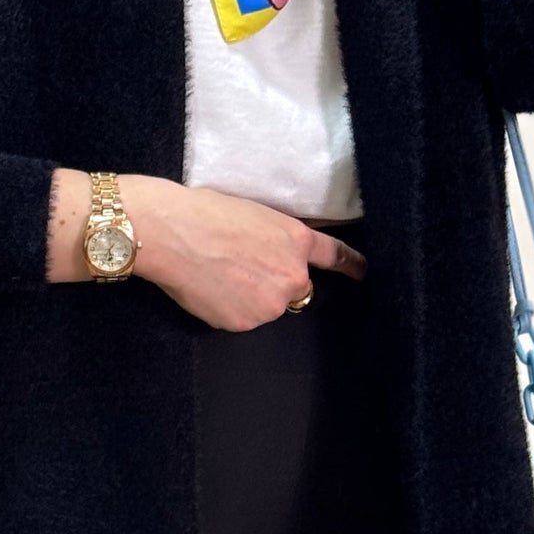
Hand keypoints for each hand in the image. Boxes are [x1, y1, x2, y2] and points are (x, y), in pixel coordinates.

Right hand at [51, 171, 364, 327]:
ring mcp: (270, 304)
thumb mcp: (254, 214)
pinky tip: (207, 287)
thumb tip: (271, 258)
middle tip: (239, 265)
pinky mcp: (243, 322)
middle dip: (274, 281)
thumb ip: (275, 240)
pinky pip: (241, 319)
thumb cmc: (203, 211)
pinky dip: (228, 309)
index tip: (364, 273)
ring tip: (216, 273)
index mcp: (296, 241)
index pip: (334, 257)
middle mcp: (292, 276)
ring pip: (266, 306)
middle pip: (294, 288)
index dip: (352, 267)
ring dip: (250, 297)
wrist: (169, 231)